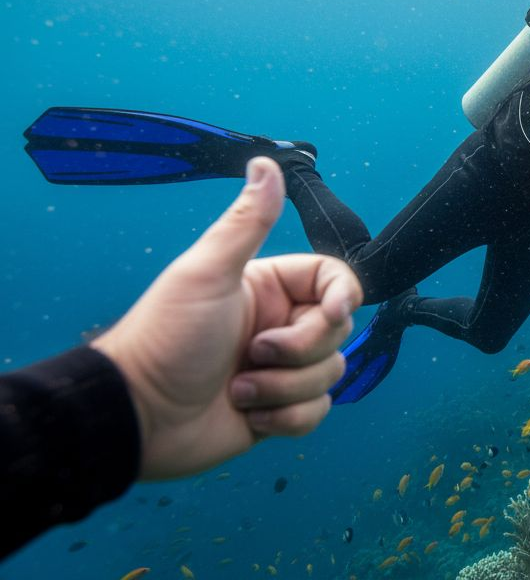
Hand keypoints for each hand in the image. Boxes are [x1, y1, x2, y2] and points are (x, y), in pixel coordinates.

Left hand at [91, 158, 361, 479]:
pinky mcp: (279, 410)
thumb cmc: (166, 339)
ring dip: (284, 387)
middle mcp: (279, 325)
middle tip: (252, 352)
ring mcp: (281, 370)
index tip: (333, 313)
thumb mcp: (207, 274)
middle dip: (299, 350)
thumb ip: (245, 222)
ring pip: (330, 374)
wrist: (138, 416)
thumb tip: (265, 162)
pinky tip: (249, 415)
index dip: (342, 297)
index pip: (334, 281)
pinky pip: (316, 412)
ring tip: (238, 389)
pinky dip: (286, 417)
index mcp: (269, 288)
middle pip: (337, 332)